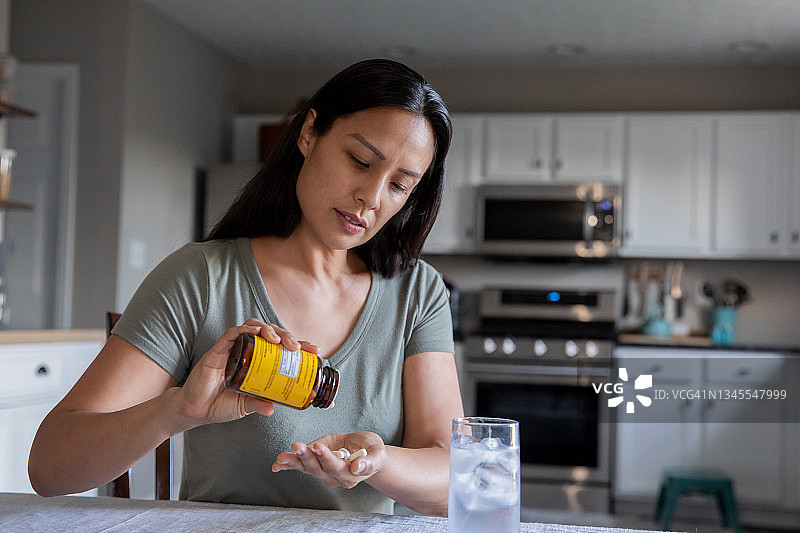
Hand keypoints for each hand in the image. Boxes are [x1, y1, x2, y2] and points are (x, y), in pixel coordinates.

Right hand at [174, 320, 319, 426]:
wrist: (194, 411)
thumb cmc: (219, 404)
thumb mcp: (245, 405)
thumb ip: (259, 404)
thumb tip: (274, 408)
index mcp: (257, 362)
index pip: (281, 348)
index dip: (298, 345)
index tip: (314, 350)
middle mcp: (247, 351)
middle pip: (271, 334)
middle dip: (287, 336)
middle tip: (298, 347)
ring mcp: (233, 349)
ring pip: (254, 327)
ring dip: (270, 330)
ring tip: (280, 340)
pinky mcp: (218, 350)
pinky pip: (232, 333)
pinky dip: (246, 329)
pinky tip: (257, 331)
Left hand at [272, 432, 386, 488]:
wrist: (365, 450)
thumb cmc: (371, 451)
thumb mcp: (378, 453)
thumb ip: (370, 462)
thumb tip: (358, 467)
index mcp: (350, 475)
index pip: (336, 468)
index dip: (327, 458)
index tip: (319, 447)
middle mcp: (334, 476)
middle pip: (319, 469)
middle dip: (307, 457)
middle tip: (299, 446)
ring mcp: (322, 471)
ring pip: (307, 468)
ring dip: (294, 462)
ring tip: (283, 456)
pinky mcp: (314, 463)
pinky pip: (299, 466)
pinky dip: (287, 465)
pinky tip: (277, 464)